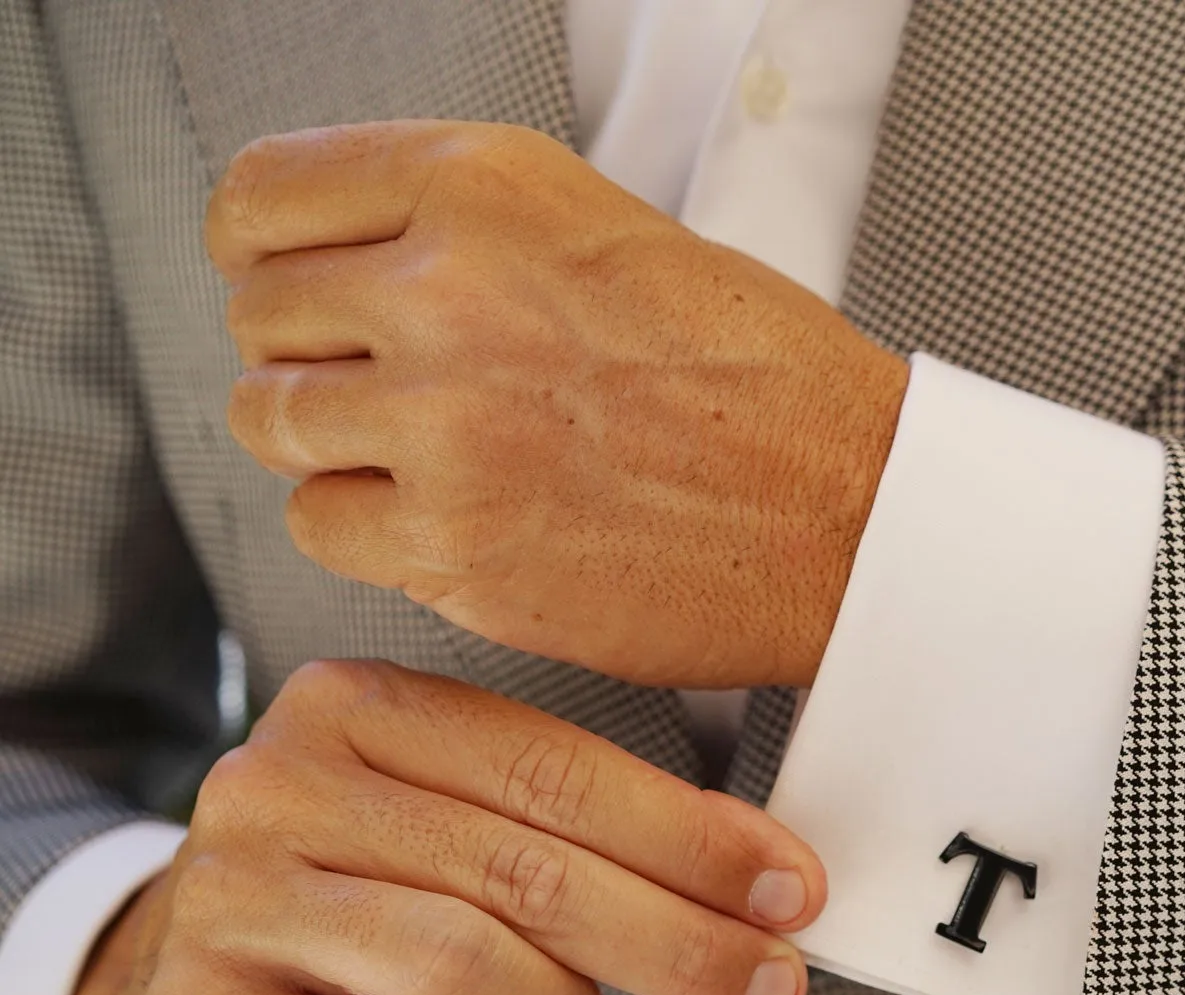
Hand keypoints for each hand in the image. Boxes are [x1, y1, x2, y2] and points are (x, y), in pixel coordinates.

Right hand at [65, 659, 824, 994]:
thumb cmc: (363, 900)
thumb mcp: (450, 826)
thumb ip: (572, 826)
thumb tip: (763, 874)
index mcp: (359, 707)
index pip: (555, 769)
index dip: (689, 837)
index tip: (791, 891)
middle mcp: (281, 784)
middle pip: (526, 867)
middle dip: (676, 936)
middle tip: (770, 984)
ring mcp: (232, 900)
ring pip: (463, 962)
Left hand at [207, 120, 909, 689]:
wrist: (852, 513)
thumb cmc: (764, 380)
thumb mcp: (612, 234)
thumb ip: (465, 232)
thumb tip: (346, 266)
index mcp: (485, 188)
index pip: (262, 198)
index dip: (265, 251)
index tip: (288, 283)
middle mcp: (447, 293)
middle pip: (260, 318)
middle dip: (313, 356)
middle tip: (394, 386)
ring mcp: (443, 426)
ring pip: (274, 426)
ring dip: (333, 445)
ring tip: (429, 456)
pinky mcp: (454, 545)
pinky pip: (321, 526)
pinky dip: (371, 530)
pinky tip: (453, 518)